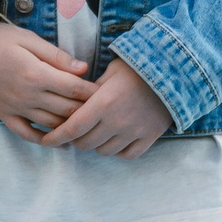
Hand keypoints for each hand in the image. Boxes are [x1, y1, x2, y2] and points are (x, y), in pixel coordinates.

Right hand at [0, 11, 93, 141]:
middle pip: (67, 110)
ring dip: (71, 125)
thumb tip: (84, 68)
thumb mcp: (28, 38)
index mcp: (35, 74)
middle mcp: (26, 95)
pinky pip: (26, 133)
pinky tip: (58, 138)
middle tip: (104, 109)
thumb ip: (57, 56)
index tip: (108, 91)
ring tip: (88, 122)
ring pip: (51, 124)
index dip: (94, 92)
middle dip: (88, 110)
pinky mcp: (2, 114)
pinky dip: (43, 138)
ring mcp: (14, 108)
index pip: (74, 88)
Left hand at [38, 57, 173, 157]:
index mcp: (103, 102)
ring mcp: (134, 131)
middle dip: (75, 139)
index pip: (72, 128)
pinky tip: (116, 140)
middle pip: (85, 143)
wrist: (176, 68)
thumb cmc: (138, 65)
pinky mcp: (150, 136)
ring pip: (104, 151)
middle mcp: (117, 121)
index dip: (55, 137)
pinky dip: (118, 151)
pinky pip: (128, 155)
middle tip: (75, 131)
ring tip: (97, 134)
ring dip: (96, 145)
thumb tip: (74, 104)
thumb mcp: (110, 71)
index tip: (46, 140)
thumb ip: (91, 91)